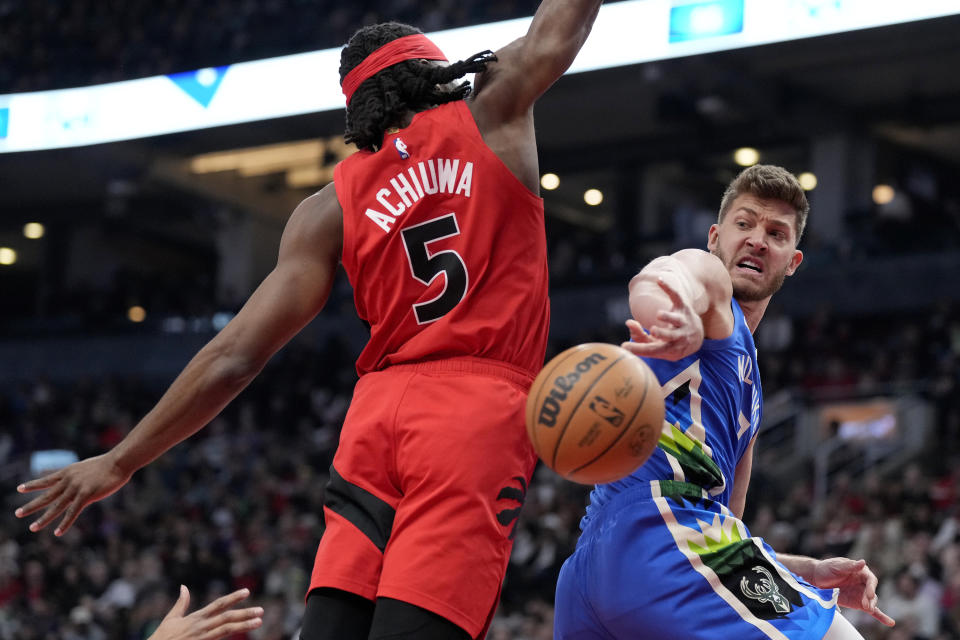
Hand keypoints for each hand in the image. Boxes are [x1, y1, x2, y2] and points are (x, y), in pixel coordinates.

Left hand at [15, 453, 130, 535]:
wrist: (119, 462)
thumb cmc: (108, 464)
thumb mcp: (87, 466)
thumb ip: (79, 475)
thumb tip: (77, 480)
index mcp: (68, 472)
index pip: (46, 480)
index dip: (33, 485)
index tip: (19, 489)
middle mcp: (68, 480)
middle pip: (47, 495)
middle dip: (31, 506)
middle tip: (18, 513)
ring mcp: (76, 488)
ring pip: (56, 507)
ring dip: (43, 519)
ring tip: (32, 528)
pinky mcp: (86, 495)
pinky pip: (72, 512)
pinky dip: (65, 523)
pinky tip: (57, 532)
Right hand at [150, 586, 262, 639]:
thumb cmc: (161, 637)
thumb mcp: (171, 619)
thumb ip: (181, 604)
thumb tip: (184, 587)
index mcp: (196, 617)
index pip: (218, 605)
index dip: (233, 597)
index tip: (247, 591)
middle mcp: (201, 627)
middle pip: (226, 618)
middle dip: (245, 613)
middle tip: (261, 611)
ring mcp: (202, 639)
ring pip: (226, 631)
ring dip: (244, 626)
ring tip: (258, 622)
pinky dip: (230, 639)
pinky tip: (243, 635)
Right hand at [621, 277, 703, 361]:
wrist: (695, 337)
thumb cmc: (668, 343)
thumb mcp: (655, 345)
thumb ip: (639, 337)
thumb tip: (628, 322)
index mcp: (670, 349)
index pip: (654, 350)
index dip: (638, 349)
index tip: (624, 346)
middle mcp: (679, 337)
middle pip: (671, 336)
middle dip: (663, 334)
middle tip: (653, 331)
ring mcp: (683, 322)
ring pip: (677, 319)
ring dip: (669, 316)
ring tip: (659, 314)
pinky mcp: (683, 307)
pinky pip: (677, 297)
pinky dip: (668, 289)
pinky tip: (658, 280)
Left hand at [812, 557, 894, 626]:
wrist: (817, 578)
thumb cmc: (827, 569)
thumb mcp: (836, 566)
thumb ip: (850, 566)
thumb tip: (863, 562)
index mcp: (860, 571)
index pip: (871, 579)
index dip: (871, 587)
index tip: (869, 594)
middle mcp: (864, 583)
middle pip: (872, 592)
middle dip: (870, 599)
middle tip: (865, 605)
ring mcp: (862, 594)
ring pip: (871, 601)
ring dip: (871, 606)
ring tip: (867, 609)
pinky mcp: (858, 603)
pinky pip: (872, 610)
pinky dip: (880, 616)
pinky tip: (890, 622)